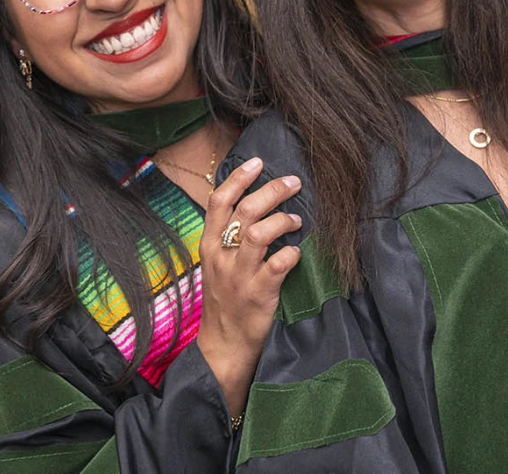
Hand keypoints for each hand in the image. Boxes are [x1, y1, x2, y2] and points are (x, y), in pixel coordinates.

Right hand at [196, 157, 302, 415]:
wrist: (223, 346)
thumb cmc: (225, 299)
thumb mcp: (218, 264)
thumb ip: (231, 236)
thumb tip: (255, 203)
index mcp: (209, 245)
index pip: (219, 201)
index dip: (239, 177)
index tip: (258, 162)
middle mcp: (221, 256)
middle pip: (244, 211)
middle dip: (272, 191)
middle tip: (293, 183)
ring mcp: (238, 275)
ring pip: (259, 233)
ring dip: (283, 220)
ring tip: (298, 221)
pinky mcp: (257, 294)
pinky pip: (277, 265)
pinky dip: (291, 254)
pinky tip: (297, 253)